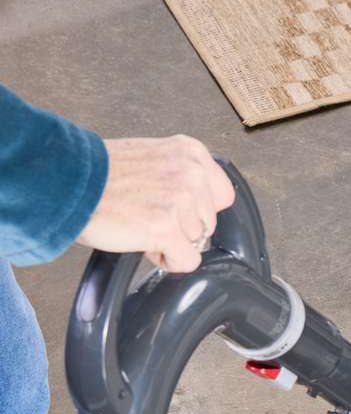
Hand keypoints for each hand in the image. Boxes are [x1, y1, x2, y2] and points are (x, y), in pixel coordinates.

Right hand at [77, 136, 235, 272]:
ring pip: (197, 242)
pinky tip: (143, 244)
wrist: (65, 183)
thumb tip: (200, 204)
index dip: (198, 210)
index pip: (222, 196)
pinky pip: (187, 261)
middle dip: (181, 227)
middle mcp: (191, 173)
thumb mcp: (153, 157)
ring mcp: (180, 200)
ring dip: (170, 242)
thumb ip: (181, 174)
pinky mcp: (165, 228)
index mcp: (190, 152)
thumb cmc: (99, 174)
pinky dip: (166, 260)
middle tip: (147, 217)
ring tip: (139, 226)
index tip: (174, 210)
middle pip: (209, 222)